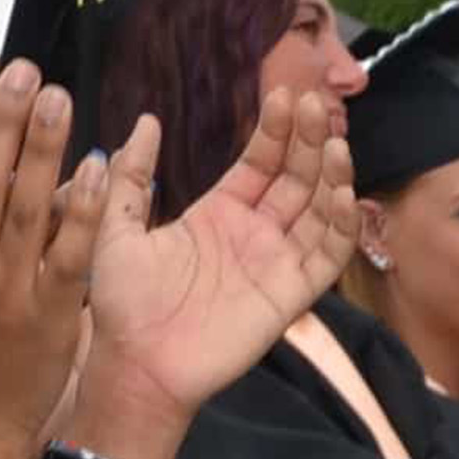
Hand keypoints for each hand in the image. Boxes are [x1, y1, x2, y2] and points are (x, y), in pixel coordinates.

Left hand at [76, 86, 348, 417]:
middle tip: (317, 104)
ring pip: (319, 210)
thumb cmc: (121, 303)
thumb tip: (147, 122)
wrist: (134, 364)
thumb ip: (131, 176)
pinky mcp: (289, 295)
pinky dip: (340, 225)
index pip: (260, 161)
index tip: (287, 95)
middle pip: (296, 177)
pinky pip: (326, 257)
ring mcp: (275, 262)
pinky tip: (343, 193)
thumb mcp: (115, 228)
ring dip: (332, 174)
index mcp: (219, 212)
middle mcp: (254, 232)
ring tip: (336, 140)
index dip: (276, 129)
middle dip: (310, 140)